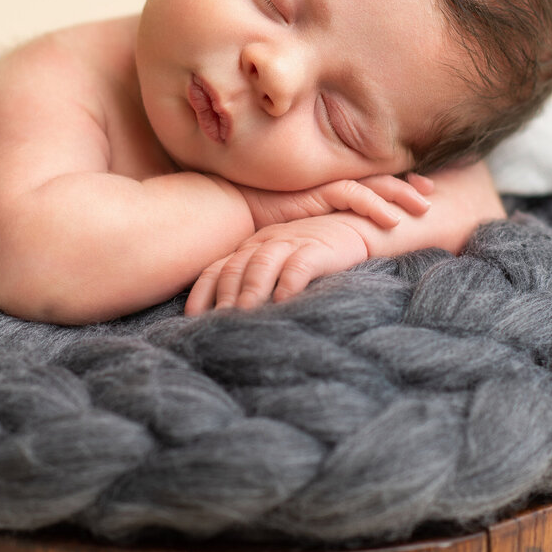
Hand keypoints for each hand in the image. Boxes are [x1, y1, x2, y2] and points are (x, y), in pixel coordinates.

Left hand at [184, 214, 373, 314]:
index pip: (218, 268)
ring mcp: (291, 243)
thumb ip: (255, 286)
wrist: (358, 227)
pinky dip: (289, 283)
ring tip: (244, 315)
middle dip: (224, 296)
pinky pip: (299, 265)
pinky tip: (283, 302)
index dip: (203, 292)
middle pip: (236, 268)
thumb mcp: (278, 266)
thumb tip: (229, 323)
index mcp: (250, 248)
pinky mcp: (318, 247)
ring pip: (262, 265)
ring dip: (251, 291)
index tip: (193, 318)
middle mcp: (265, 243)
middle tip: (217, 324)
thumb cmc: (314, 254)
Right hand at [235, 173, 432, 230]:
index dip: (399, 187)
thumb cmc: (266, 222)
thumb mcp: (307, 227)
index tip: (424, 193)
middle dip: (409, 185)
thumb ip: (328, 229)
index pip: (374, 184)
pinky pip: (353, 195)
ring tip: (425, 207)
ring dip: (401, 195)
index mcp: (333, 189)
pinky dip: (375, 205)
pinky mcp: (317, 192)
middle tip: (433, 195)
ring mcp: (326, 185)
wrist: (235, 211)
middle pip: (380, 179)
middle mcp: (333, 183)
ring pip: (374, 184)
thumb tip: (351, 246)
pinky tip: (393, 219)